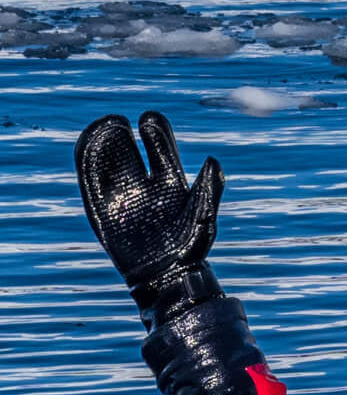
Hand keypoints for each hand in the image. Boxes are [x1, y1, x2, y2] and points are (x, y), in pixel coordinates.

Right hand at [75, 110, 223, 320]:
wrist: (165, 276)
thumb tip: (212, 159)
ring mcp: (123, 198)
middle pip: (131, 152)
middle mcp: (145, 186)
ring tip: (100, 127)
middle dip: (123, 135)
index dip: (155, 132)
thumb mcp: (204, 217)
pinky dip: (88, 166)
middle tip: (117, 120)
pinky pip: (93, 186)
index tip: (148, 118)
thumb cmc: (189, 248)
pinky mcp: (104, 213)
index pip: (161, 148)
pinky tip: (87, 149)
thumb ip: (210, 188)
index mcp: (171, 182)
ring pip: (110, 165)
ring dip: (102, 146)